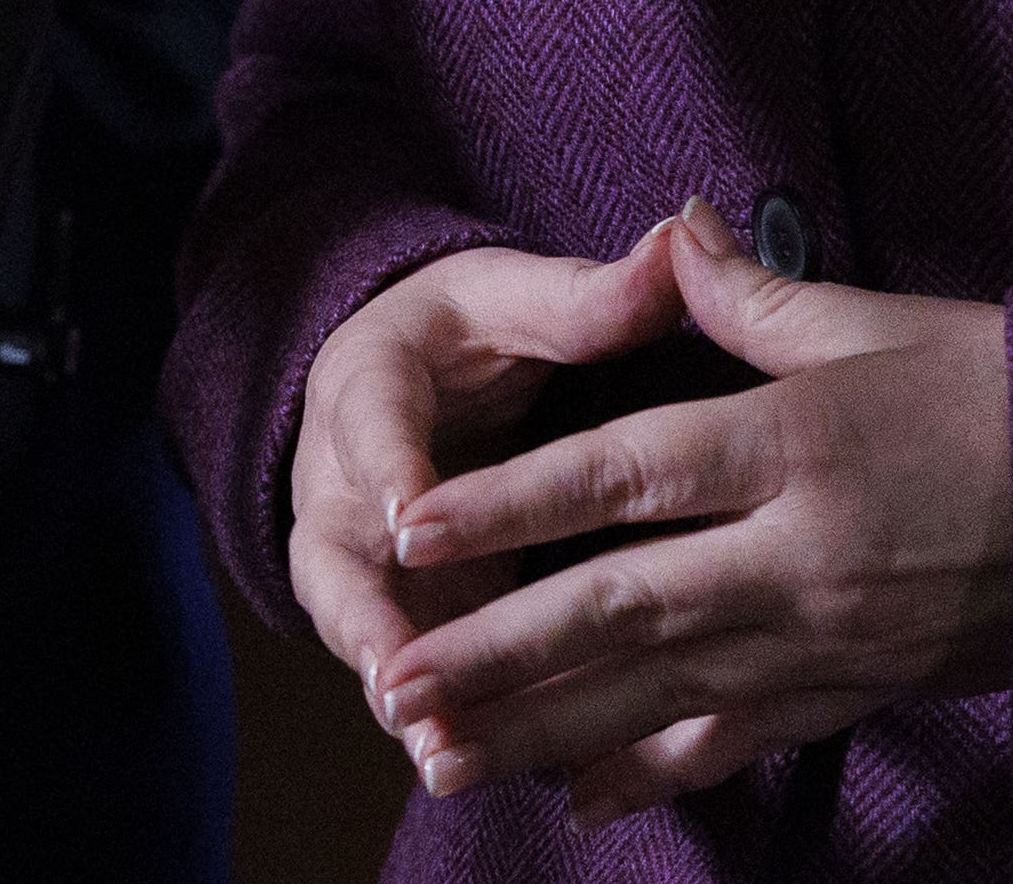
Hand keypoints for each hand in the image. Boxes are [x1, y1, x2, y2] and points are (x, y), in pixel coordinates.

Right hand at [289, 231, 693, 773]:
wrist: (414, 381)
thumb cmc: (470, 333)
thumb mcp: (517, 298)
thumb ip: (589, 294)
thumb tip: (677, 245)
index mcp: (369, 379)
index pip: (371, 419)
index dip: (388, 468)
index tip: (408, 516)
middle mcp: (343, 478)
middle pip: (336, 552)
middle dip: (367, 618)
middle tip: (398, 676)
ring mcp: (359, 555)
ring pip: (363, 627)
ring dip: (398, 688)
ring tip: (442, 751)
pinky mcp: (392, 610)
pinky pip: (406, 665)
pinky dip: (434, 715)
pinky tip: (472, 767)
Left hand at [373, 197, 1012, 825]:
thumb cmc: (1006, 389)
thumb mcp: (879, 323)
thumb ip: (753, 296)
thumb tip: (672, 228)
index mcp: (795, 443)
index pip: (625, 474)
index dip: (512, 502)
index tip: (408, 525)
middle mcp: (800, 554)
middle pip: (622, 608)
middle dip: (495, 653)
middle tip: (393, 683)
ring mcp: (828, 639)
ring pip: (661, 694)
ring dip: (544, 730)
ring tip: (443, 752)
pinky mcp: (857, 690)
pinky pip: (740, 743)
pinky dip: (655, 774)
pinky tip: (577, 796)